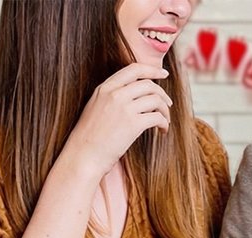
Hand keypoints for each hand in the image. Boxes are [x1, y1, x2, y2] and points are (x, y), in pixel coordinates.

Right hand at [61, 63, 171, 180]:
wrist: (84, 155)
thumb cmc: (89, 138)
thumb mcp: (95, 108)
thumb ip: (111, 98)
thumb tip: (132, 97)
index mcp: (105, 88)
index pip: (134, 69)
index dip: (152, 70)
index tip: (163, 74)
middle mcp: (115, 94)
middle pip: (148, 85)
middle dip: (162, 94)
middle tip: (168, 104)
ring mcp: (124, 108)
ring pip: (155, 100)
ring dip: (165, 111)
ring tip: (165, 121)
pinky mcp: (133, 124)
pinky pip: (157, 117)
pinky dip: (164, 123)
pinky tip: (162, 130)